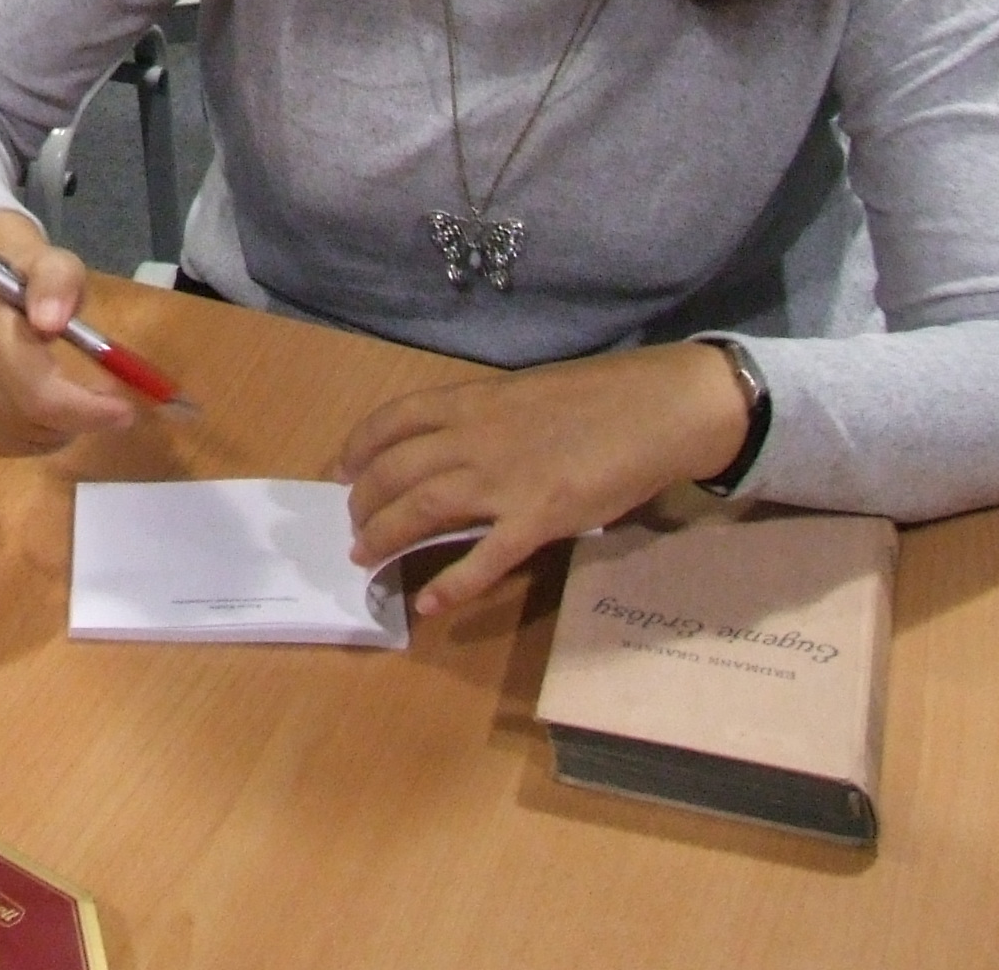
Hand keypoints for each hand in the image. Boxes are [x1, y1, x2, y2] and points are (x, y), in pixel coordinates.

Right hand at [0, 208, 139, 455]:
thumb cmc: (28, 277)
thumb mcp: (55, 265)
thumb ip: (57, 284)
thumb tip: (49, 320)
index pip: (39, 395)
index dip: (86, 411)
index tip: (124, 411)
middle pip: (29, 422)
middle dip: (78, 421)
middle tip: (107, 408)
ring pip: (16, 439)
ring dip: (57, 431)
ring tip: (74, 404)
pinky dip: (32, 439)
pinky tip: (44, 415)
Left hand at [338, 341, 750, 618]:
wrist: (659, 407)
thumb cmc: (601, 396)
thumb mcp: (527, 393)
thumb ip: (488, 417)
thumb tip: (456, 442)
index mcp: (474, 401)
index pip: (393, 420)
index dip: (357, 446)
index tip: (339, 469)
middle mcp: (476, 437)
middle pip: (396, 470)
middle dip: (363, 500)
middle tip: (353, 524)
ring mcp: (505, 479)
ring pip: (422, 509)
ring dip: (385, 536)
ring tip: (365, 557)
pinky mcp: (539, 518)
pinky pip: (484, 558)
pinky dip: (453, 585)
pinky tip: (430, 604)